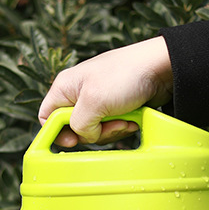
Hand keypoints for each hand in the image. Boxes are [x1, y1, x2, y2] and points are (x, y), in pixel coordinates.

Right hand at [38, 37, 172, 146]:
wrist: (161, 68)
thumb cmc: (125, 76)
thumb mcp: (93, 102)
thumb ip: (78, 124)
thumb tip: (82, 136)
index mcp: (65, 87)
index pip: (46, 117)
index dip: (56, 133)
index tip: (73, 142)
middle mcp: (78, 94)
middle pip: (72, 129)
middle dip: (92, 133)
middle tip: (107, 125)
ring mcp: (97, 101)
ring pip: (93, 131)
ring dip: (110, 131)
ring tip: (124, 119)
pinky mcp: (114, 108)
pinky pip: (109, 128)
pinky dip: (120, 128)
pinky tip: (132, 120)